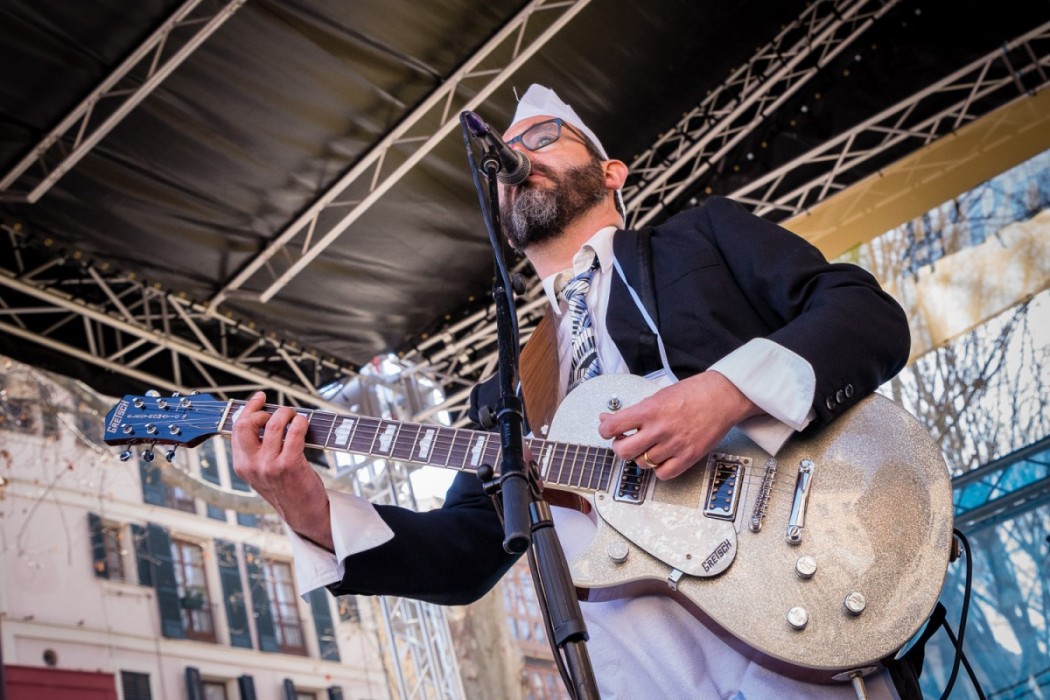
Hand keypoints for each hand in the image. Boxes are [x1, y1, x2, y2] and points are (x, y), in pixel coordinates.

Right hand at [231, 392, 333, 550]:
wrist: (303, 513)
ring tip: (295, 416)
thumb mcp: (261, 472)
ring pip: (274, 424)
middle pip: (247, 424)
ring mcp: (269, 465)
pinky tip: (304, 423)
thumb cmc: (286, 490)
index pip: (236, 429)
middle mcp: (252, 465)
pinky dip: (300, 422)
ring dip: (286, 413)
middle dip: (262, 410)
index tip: (258, 399)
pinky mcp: (289, 465)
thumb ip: (257, 450)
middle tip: (278, 411)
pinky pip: (294, 432)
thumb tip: (264, 418)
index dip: (248, 409)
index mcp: (242, 465)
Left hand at [597, 371, 761, 479]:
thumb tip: (610, 420)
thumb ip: (635, 411)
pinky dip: (658, 468)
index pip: (612, 427)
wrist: (723, 397)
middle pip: (623, 451)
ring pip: (642, 463)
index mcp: (649, 410)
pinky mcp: (688, 457)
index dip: (604, 430)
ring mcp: (674, 445)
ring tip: (648, 445)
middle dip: (620, 446)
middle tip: (625, 440)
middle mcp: (660, 429)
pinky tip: (661, 457)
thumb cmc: (693, 393)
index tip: (606, 429)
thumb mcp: (658, 395)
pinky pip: (663, 473)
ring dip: (641, 456)